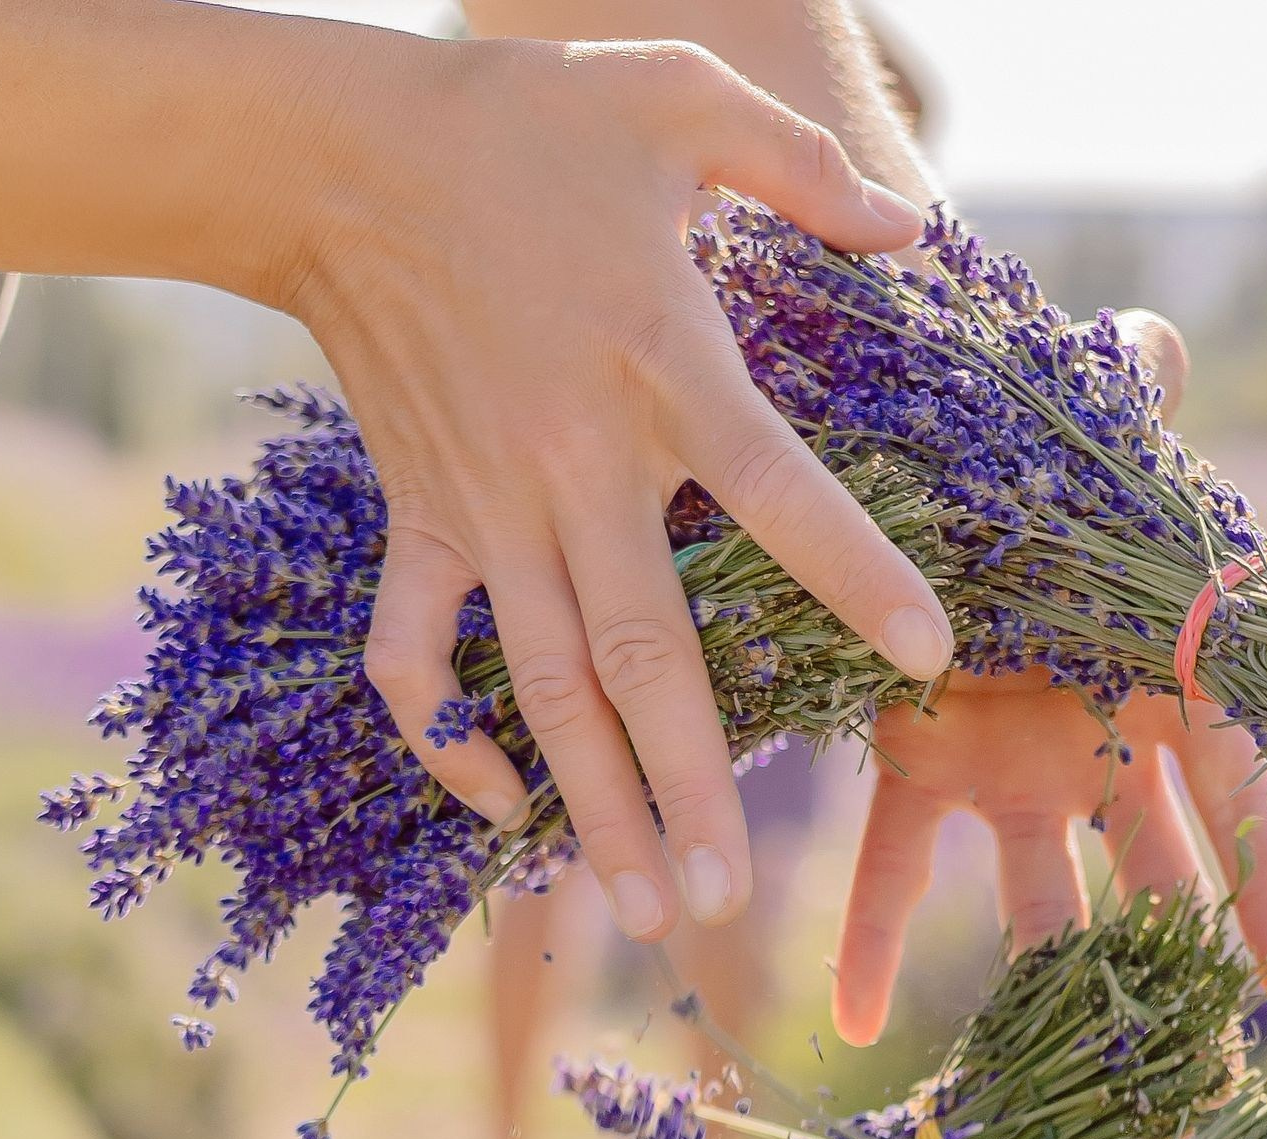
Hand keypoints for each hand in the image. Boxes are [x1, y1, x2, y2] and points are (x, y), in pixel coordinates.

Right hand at [280, 33, 954, 946]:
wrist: (339, 153)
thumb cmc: (523, 121)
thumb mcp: (674, 96)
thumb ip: (803, 164)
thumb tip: (913, 236)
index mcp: (657, 360)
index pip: (773, 487)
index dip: (851, 570)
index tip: (927, 655)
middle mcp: (572, 460)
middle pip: (640, 651)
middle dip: (686, 785)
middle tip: (730, 904)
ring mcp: (486, 506)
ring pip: (542, 687)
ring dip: (590, 808)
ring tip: (648, 913)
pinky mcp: (419, 519)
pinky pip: (414, 656)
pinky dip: (442, 736)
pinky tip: (494, 805)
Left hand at [828, 311, 1266, 1044]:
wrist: (925, 446)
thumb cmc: (1038, 433)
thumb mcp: (1090, 415)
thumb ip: (1129, 390)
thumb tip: (1149, 352)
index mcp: (1173, 669)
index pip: (1243, 795)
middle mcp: (1109, 735)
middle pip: (1163, 875)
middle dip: (1182, 975)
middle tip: (1201, 1082)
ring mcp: (1022, 764)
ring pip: (1045, 900)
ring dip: (1049, 991)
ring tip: (1050, 1088)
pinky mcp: (928, 768)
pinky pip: (899, 871)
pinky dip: (874, 944)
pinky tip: (851, 1023)